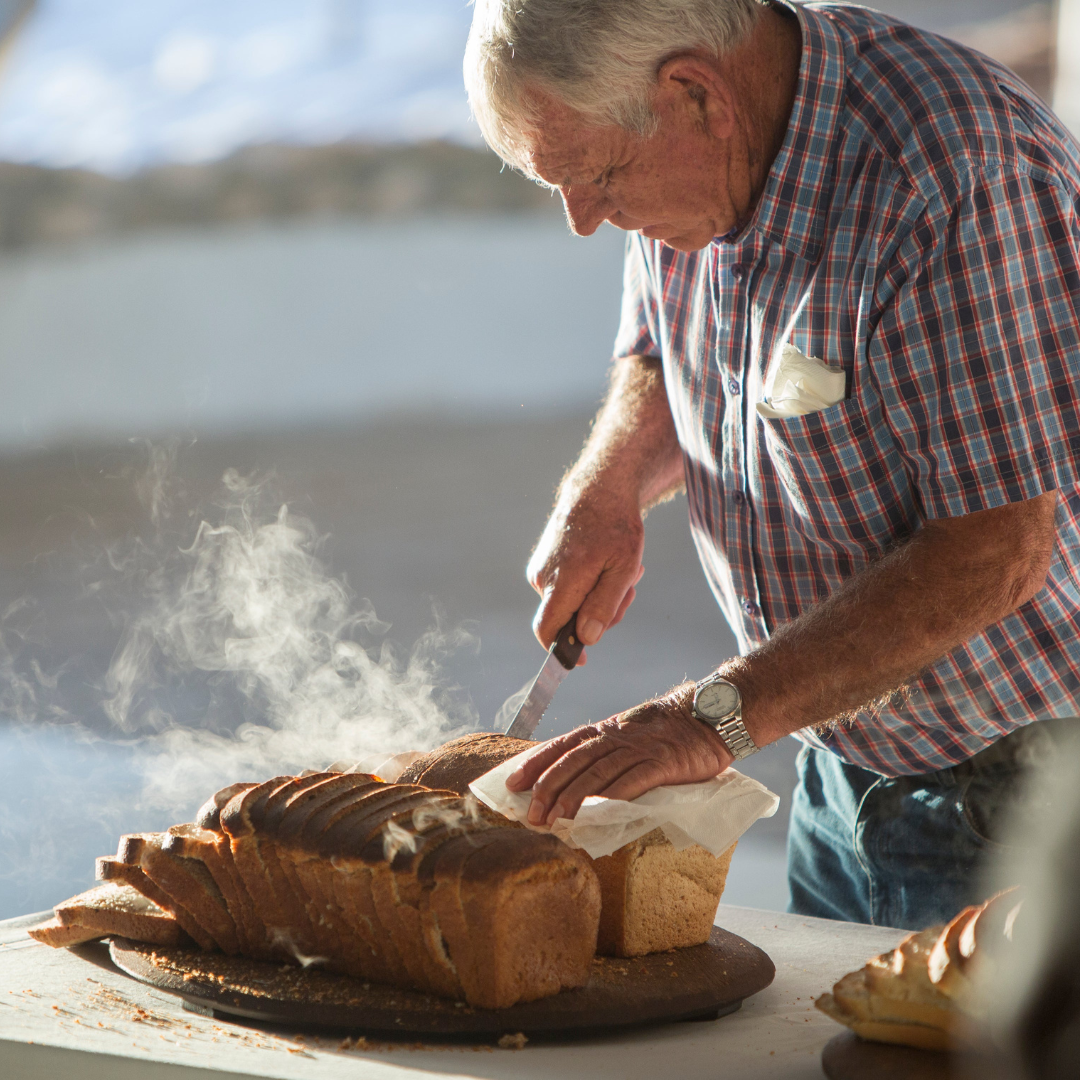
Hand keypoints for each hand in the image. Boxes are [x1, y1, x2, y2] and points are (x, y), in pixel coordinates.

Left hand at [504, 684, 732, 824]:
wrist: (710, 715)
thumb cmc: (670, 731)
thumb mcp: (631, 733)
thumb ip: (608, 753)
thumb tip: (578, 779)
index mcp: (606, 729)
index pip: (562, 744)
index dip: (535, 762)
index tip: (512, 782)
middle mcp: (616, 737)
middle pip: (572, 760)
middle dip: (546, 787)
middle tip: (529, 814)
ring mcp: (638, 749)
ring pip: (596, 772)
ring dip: (570, 798)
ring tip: (552, 821)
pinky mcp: (660, 764)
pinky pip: (631, 781)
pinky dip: (609, 798)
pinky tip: (595, 814)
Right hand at [527, 484, 644, 660]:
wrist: (598, 491)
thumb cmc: (615, 528)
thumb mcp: (622, 569)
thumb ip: (603, 606)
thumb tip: (587, 638)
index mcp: (561, 582)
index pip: (546, 630)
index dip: (562, 651)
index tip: (582, 660)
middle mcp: (543, 578)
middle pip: (567, 620)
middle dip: (599, 615)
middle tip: (628, 592)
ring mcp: (541, 570)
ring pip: (570, 604)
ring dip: (599, 597)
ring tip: (622, 570)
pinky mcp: (544, 564)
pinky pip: (566, 589)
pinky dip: (588, 585)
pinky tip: (605, 566)